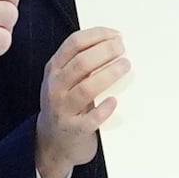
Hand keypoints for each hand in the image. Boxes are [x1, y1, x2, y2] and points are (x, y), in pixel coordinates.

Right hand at [32, 26, 127, 177]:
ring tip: (125, 66)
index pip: (73, 44)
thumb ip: (79, 64)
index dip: (97, 36)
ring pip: (87, 88)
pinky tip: (114, 101)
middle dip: (105, 52)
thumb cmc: (64, 105)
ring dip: (109, 74)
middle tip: (123, 48)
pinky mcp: (75, 129)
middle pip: (81, 63)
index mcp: (54, 70)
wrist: (52, 143)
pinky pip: (91, 118)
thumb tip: (112, 44)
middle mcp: (56, 87)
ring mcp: (63, 108)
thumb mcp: (62, 81)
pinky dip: (104, 109)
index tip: (116, 35)